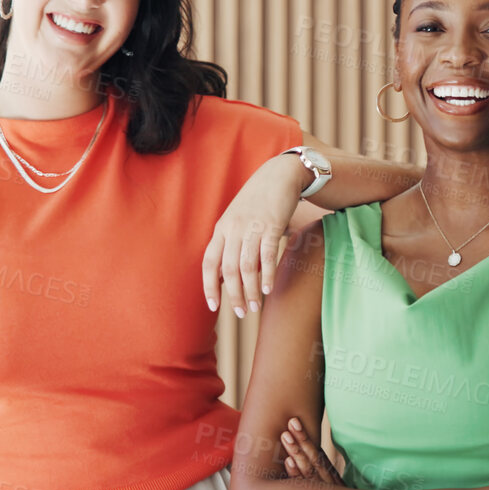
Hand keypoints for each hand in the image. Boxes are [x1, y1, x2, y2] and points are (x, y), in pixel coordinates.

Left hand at [203, 155, 307, 317]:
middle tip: (241, 313)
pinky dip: (267, 275)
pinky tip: (267, 289)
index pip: (210, 263)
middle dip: (234, 295)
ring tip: (254, 307)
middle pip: (229, 270)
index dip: (209, 287)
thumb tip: (223, 278)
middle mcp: (233, 229)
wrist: (279, 176)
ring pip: (248, 266)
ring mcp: (252, 227)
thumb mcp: (236, 221)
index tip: (214, 306)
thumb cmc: (258, 202)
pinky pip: (267, 255)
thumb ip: (229, 246)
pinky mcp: (272, 225)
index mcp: (221, 229)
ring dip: (250, 291)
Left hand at [280, 416, 346, 485]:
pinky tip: (288, 461)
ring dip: (296, 450)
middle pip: (315, 457)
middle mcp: (328, 482)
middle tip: (292, 421)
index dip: (307, 439)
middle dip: (302, 438)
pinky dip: (296, 473)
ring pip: (308, 468)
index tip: (295, 423)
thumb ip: (324, 486)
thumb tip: (302, 468)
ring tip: (285, 436)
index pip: (319, 455)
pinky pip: (304, 486)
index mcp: (332, 479)